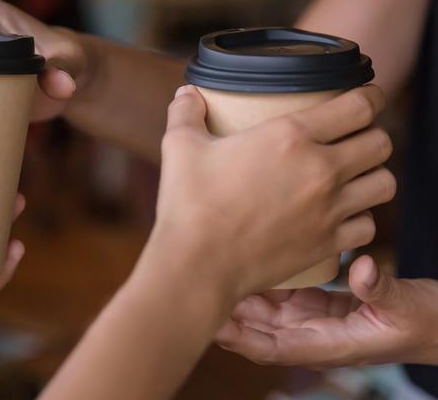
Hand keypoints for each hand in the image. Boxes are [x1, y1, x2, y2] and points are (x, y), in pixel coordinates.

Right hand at [142, 84, 394, 311]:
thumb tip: (186, 93)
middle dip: (372, 135)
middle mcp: (320, 169)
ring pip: (385, 183)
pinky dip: (361, 218)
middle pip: (381, 142)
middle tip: (353, 138)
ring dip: (374, 175)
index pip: (359, 106)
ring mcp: (328, 210)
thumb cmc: (189, 203)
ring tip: (354, 176)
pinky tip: (343, 215)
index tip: (366, 97)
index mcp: (290, 136)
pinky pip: (369, 226)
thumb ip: (185, 112)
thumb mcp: (180, 147)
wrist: (198, 264)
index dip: (371, 97)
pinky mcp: (327, 244)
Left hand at [216, 255, 437, 367]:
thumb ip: (382, 290)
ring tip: (209, 273)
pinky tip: (244, 264)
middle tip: (196, 288)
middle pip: (259, 329)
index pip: (273, 348)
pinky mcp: (319, 303)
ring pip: (266, 312)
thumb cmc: (426, 321)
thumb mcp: (407, 307)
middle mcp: (314, 334)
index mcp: (329, 344)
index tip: (212, 323)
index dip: (240, 338)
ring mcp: (314, 318)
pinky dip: (262, 282)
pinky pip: (282, 295)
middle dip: (227, 315)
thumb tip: (362, 269)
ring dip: (239, 297)